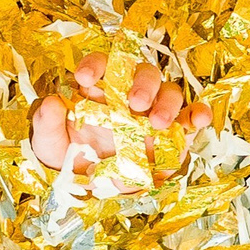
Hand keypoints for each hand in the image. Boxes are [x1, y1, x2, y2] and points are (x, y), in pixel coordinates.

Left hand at [30, 53, 210, 172]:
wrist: (89, 185)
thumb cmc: (69, 154)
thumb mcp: (50, 141)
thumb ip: (48, 122)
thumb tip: (53, 102)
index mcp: (100, 88)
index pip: (103, 64)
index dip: (96, 64)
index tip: (85, 78)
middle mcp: (130, 93)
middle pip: (143, 73)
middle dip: (142, 84)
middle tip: (134, 103)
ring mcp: (155, 112)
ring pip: (170, 92)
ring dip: (166, 103)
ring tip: (156, 123)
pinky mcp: (175, 134)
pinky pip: (191, 118)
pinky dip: (199, 114)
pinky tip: (201, 119)